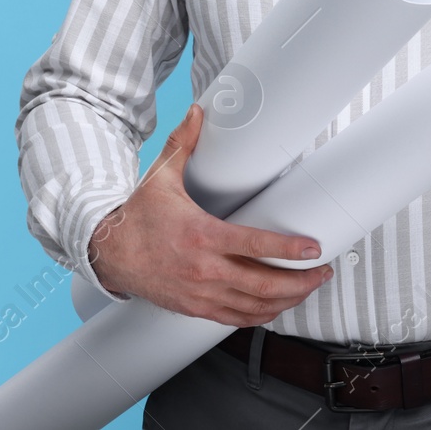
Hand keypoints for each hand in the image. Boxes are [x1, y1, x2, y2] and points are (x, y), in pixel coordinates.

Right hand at [87, 103, 333, 326]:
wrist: (108, 253)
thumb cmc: (138, 216)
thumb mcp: (160, 177)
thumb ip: (183, 144)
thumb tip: (197, 111)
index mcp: (201, 236)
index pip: (254, 247)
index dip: (288, 250)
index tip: (313, 249)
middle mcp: (203, 270)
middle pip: (263, 285)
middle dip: (300, 282)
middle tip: (321, 273)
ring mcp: (200, 293)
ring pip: (253, 307)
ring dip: (286, 301)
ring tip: (307, 289)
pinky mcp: (194, 308)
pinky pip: (235, 319)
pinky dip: (260, 316)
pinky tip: (275, 308)